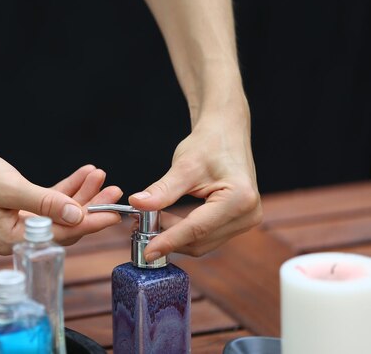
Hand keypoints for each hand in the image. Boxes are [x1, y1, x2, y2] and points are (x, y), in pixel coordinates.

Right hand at [0, 138, 120, 253]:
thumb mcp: (11, 189)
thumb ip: (46, 204)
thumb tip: (77, 215)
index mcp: (12, 240)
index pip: (60, 235)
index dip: (89, 223)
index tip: (112, 214)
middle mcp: (17, 234)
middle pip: (64, 223)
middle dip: (89, 206)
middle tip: (113, 192)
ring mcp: (19, 219)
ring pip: (59, 210)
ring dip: (80, 193)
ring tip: (100, 176)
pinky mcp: (20, 203)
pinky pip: (49, 198)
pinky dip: (66, 186)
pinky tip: (83, 174)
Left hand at [129, 111, 261, 258]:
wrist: (225, 134)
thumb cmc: (208, 144)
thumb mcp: (183, 166)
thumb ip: (161, 190)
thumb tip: (137, 204)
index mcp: (239, 199)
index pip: (197, 229)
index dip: (169, 241)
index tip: (147, 251)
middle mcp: (248, 214)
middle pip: (200, 241)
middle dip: (169, 238)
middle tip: (139, 227)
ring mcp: (246, 220)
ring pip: (202, 242)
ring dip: (175, 237)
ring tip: (150, 222)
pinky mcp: (238, 222)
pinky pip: (207, 236)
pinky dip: (185, 233)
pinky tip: (166, 222)